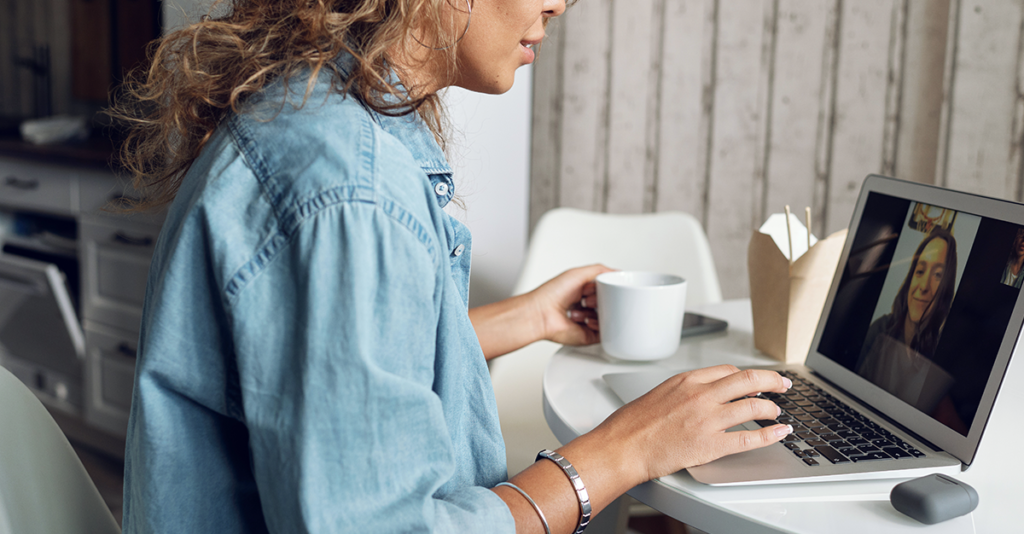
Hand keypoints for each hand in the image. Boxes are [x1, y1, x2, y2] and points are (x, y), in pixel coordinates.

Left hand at [528, 264, 614, 345]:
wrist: (541, 313)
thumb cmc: (551, 294)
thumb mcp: (578, 273)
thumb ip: (600, 270)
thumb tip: (617, 273)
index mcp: (583, 291)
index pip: (606, 289)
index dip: (606, 287)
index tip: (601, 285)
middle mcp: (585, 306)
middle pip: (608, 303)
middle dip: (602, 299)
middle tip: (589, 297)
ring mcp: (588, 321)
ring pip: (608, 317)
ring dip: (598, 311)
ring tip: (584, 307)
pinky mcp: (589, 335)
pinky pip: (605, 333)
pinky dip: (599, 325)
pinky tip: (587, 320)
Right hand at [586, 365, 792, 483]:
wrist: (621, 446)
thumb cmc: (632, 424)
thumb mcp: (659, 393)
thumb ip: (684, 391)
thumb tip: (702, 394)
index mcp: (687, 380)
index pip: (728, 370)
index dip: (747, 376)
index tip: (755, 380)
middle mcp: (701, 395)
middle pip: (749, 380)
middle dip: (772, 381)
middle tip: (783, 385)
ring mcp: (708, 419)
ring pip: (754, 406)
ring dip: (772, 409)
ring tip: (777, 413)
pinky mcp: (711, 445)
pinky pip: (750, 438)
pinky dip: (771, 435)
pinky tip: (780, 433)